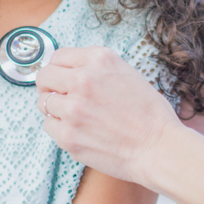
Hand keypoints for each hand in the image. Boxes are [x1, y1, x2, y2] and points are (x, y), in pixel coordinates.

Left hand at [36, 46, 180, 183]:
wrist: (158, 147)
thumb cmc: (150, 114)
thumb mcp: (128, 74)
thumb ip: (97, 70)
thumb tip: (70, 72)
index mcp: (100, 60)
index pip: (59, 56)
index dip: (59, 68)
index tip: (61, 77)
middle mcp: (83, 79)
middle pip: (44, 76)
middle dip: (49, 86)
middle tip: (60, 96)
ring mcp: (72, 108)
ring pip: (44, 103)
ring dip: (56, 109)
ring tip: (76, 117)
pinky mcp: (67, 135)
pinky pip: (48, 126)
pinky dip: (59, 128)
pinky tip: (79, 131)